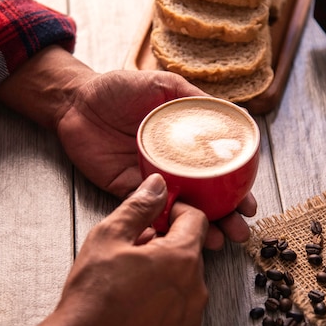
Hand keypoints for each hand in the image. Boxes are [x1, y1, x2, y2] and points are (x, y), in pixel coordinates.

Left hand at [0, 45, 256, 247]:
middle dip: (225, 216)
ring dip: (200, 227)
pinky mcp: (126, 189)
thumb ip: (192, 99)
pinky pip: (148, 210)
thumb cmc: (118, 88)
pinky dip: (163, 225)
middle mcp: (172, 164)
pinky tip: (177, 236)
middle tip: (240, 231)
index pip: (217, 170)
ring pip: (180, 209)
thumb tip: (229, 112)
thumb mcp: (162, 84)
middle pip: (205, 196)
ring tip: (219, 241)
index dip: (237, 187)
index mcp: (185, 143)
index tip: (250, 203)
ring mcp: (151, 180)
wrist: (75, 101)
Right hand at [0, 174, 208, 325]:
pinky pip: (180, 306)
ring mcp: (190, 316)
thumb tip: (157, 185)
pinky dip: (164, 298)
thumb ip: (139, 206)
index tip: (159, 215)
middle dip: (166, 243)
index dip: (175, 211)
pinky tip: (135, 300)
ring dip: (165, 271)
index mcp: (182, 258)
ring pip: (185, 279)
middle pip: (189, 250)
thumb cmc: (92, 297)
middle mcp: (195, 288)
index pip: (196, 219)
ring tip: (131, 277)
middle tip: (134, 248)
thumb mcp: (109, 236)